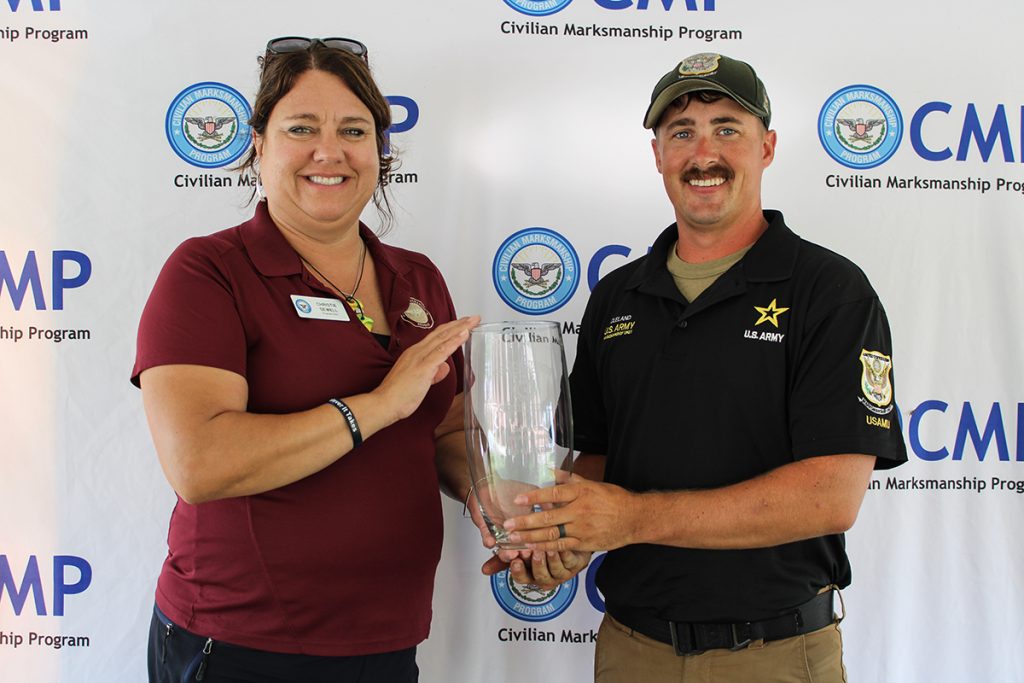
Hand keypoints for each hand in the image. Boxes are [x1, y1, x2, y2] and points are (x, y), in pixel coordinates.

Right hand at [374, 316, 478, 421]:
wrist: (385, 403)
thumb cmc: (399, 395)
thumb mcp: (420, 381)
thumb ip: (433, 373)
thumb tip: (444, 369)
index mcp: (415, 353)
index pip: (436, 337)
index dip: (450, 329)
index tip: (463, 324)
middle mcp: (417, 351)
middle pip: (441, 333)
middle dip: (459, 324)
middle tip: (473, 317)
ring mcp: (420, 358)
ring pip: (443, 338)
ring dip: (459, 328)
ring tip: (472, 321)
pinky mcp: (424, 367)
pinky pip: (442, 351)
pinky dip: (454, 341)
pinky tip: (464, 334)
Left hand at [500, 474, 642, 551]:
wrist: (634, 518)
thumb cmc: (612, 499)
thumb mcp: (592, 484)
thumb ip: (569, 478)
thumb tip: (549, 469)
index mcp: (581, 492)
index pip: (553, 493)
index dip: (534, 496)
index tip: (518, 499)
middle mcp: (580, 511)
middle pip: (548, 517)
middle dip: (525, 522)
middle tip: (507, 525)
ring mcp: (582, 529)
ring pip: (552, 535)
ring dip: (531, 538)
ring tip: (513, 539)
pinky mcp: (585, 544)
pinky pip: (562, 547)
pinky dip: (545, 549)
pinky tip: (532, 549)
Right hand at [507, 549, 591, 589]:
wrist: (568, 546)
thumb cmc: (541, 550)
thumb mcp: (520, 554)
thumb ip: (504, 559)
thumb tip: (484, 570)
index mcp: (531, 576)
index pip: (522, 577)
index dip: (518, 569)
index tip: (514, 559)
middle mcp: (546, 577)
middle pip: (539, 575)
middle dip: (534, 564)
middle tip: (529, 552)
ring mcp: (561, 573)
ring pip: (555, 569)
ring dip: (549, 559)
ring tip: (545, 549)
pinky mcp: (574, 565)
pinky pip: (569, 561)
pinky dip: (564, 553)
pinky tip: (560, 545)